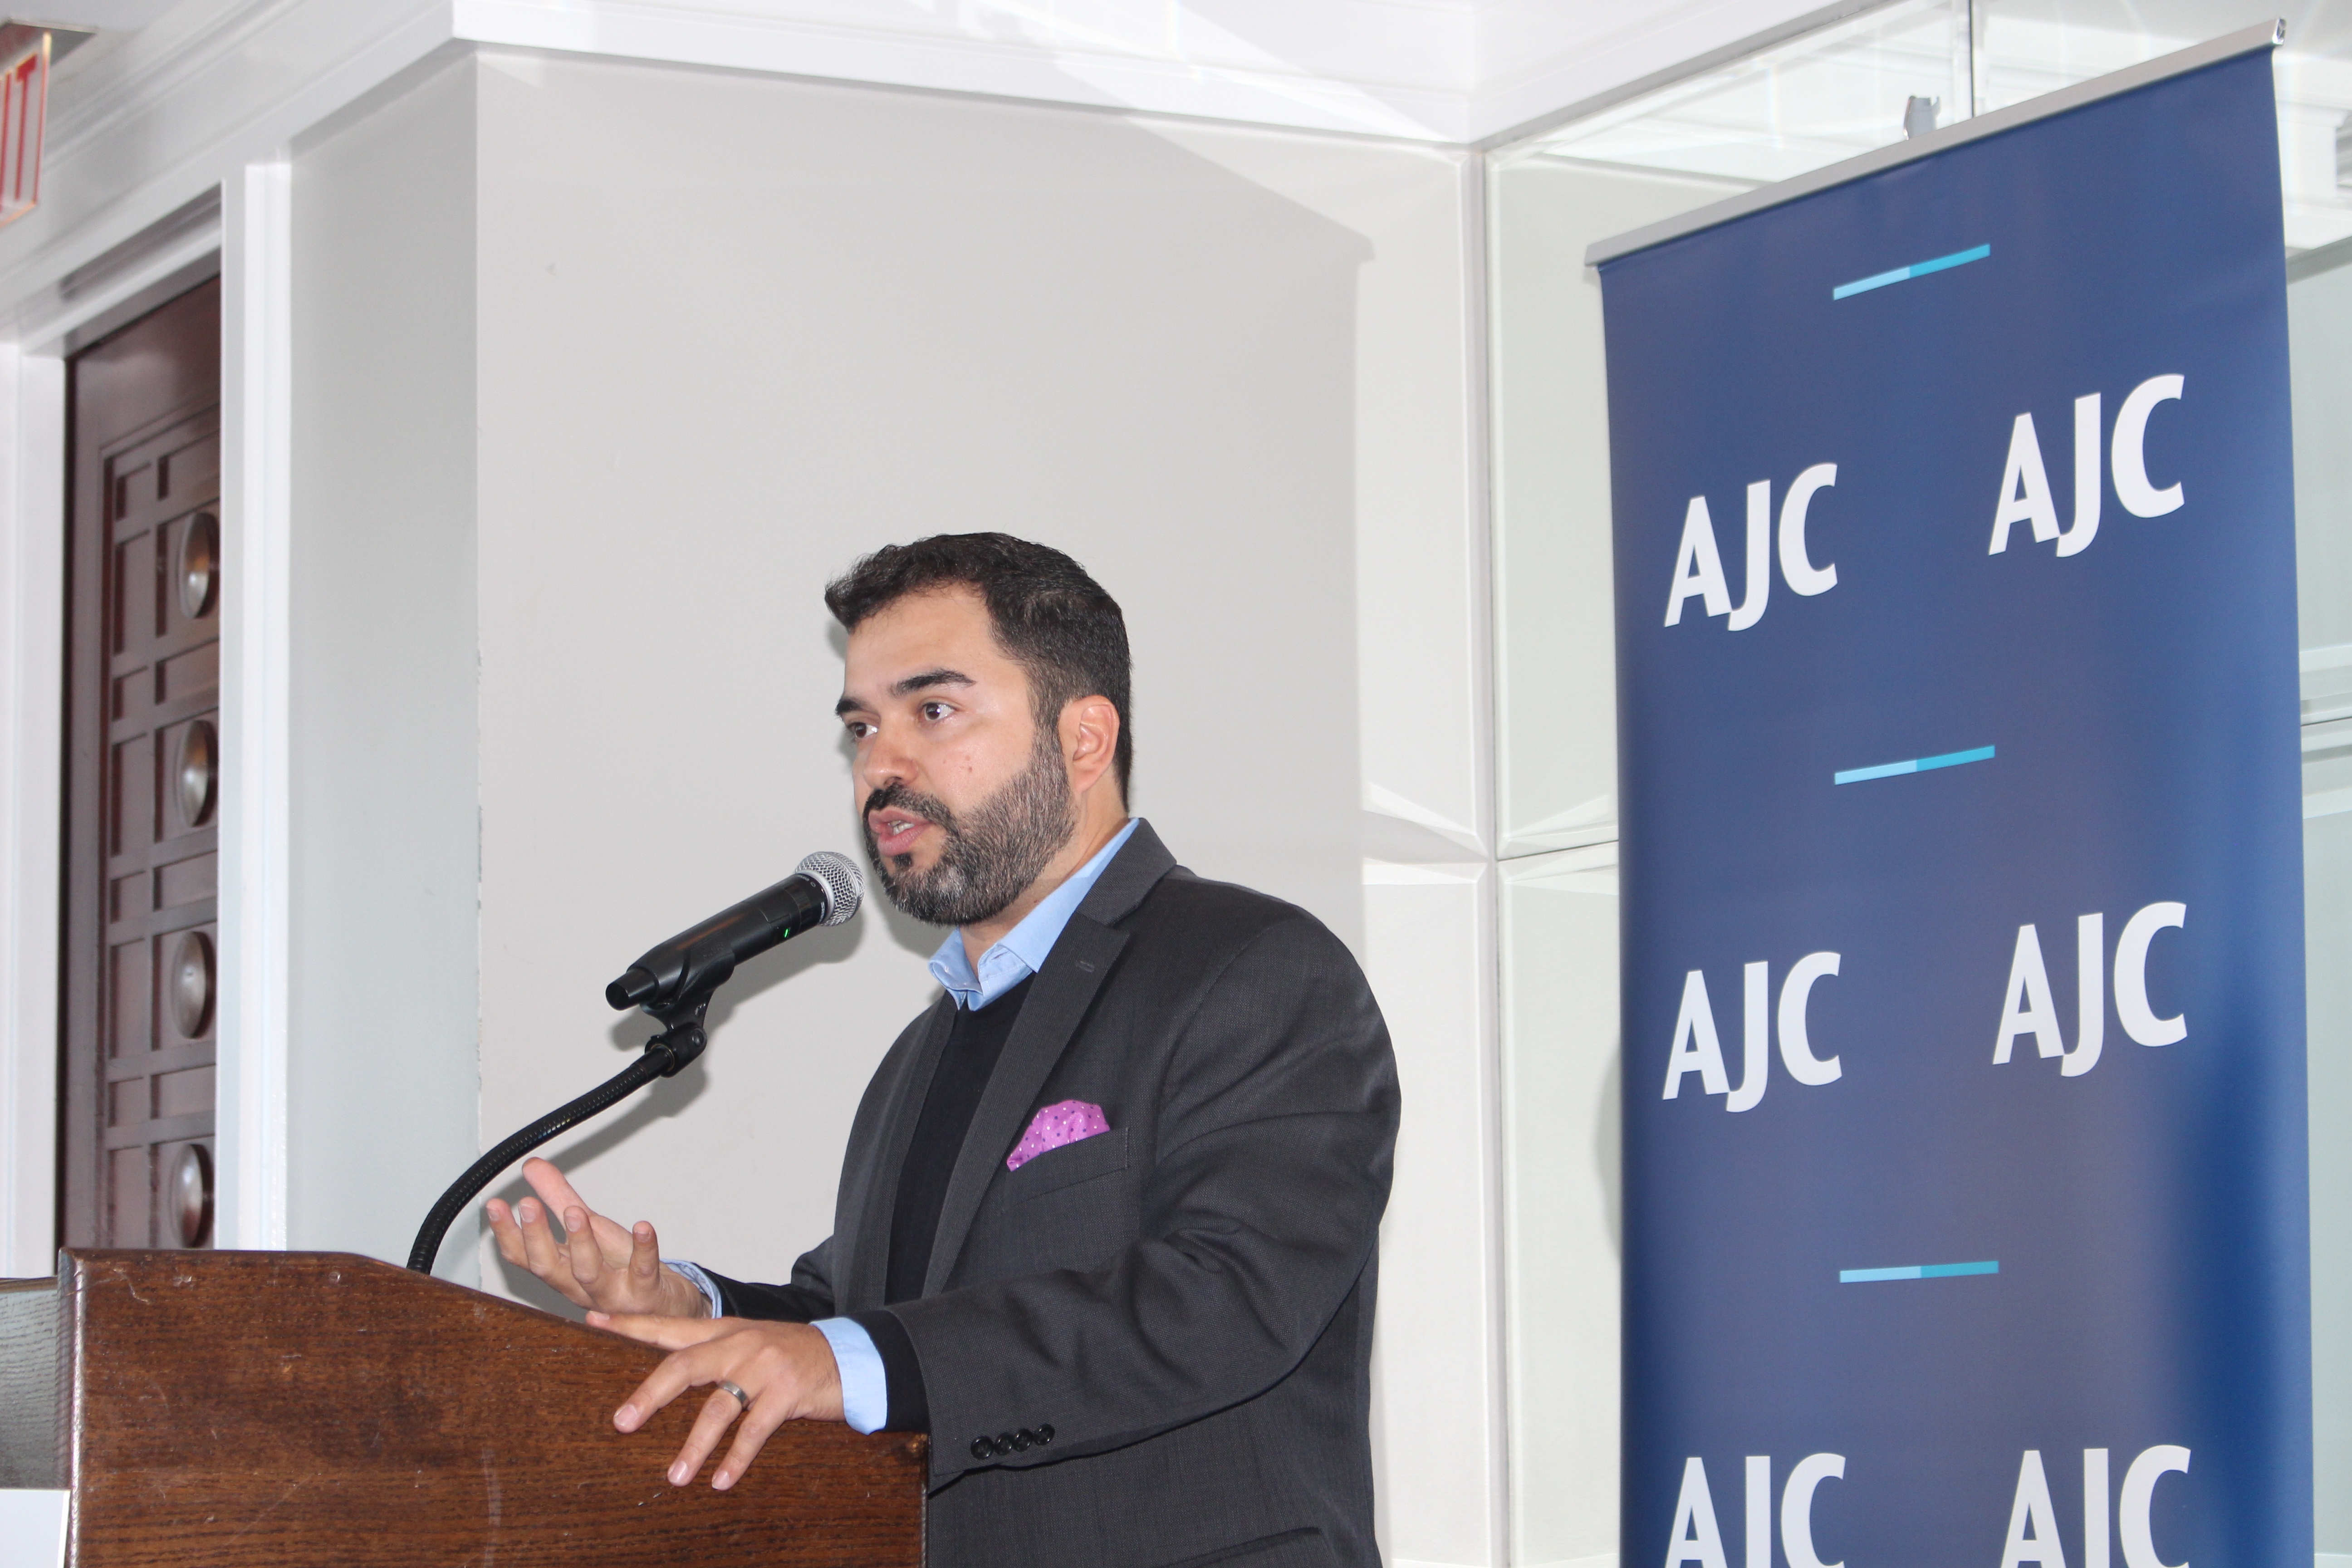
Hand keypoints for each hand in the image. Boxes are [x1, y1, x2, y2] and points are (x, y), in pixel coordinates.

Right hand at [485, 1157, 707, 1317]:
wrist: (664, 1306)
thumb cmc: (621, 1267)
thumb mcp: (590, 1229)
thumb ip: (559, 1198)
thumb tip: (531, 1165)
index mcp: (562, 1270)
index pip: (524, 1257)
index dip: (507, 1232)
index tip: (494, 1204)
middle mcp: (579, 1287)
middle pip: (548, 1267)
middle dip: (536, 1236)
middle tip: (527, 1204)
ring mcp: (612, 1294)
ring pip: (589, 1273)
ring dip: (580, 1243)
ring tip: (575, 1211)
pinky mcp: (645, 1293)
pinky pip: (643, 1270)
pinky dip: (644, 1248)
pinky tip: (643, 1226)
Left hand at [591, 1311, 845, 1489]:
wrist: (849, 1354)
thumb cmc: (792, 1356)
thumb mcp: (750, 1344)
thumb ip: (713, 1355)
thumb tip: (665, 1380)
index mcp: (725, 1331)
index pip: (670, 1326)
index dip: (631, 1325)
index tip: (594, 1321)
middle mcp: (740, 1344)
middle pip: (684, 1366)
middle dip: (650, 1395)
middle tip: (623, 1422)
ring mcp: (764, 1368)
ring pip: (718, 1407)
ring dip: (694, 1446)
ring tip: (675, 1476)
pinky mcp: (787, 1393)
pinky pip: (754, 1431)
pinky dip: (736, 1459)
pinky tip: (721, 1480)